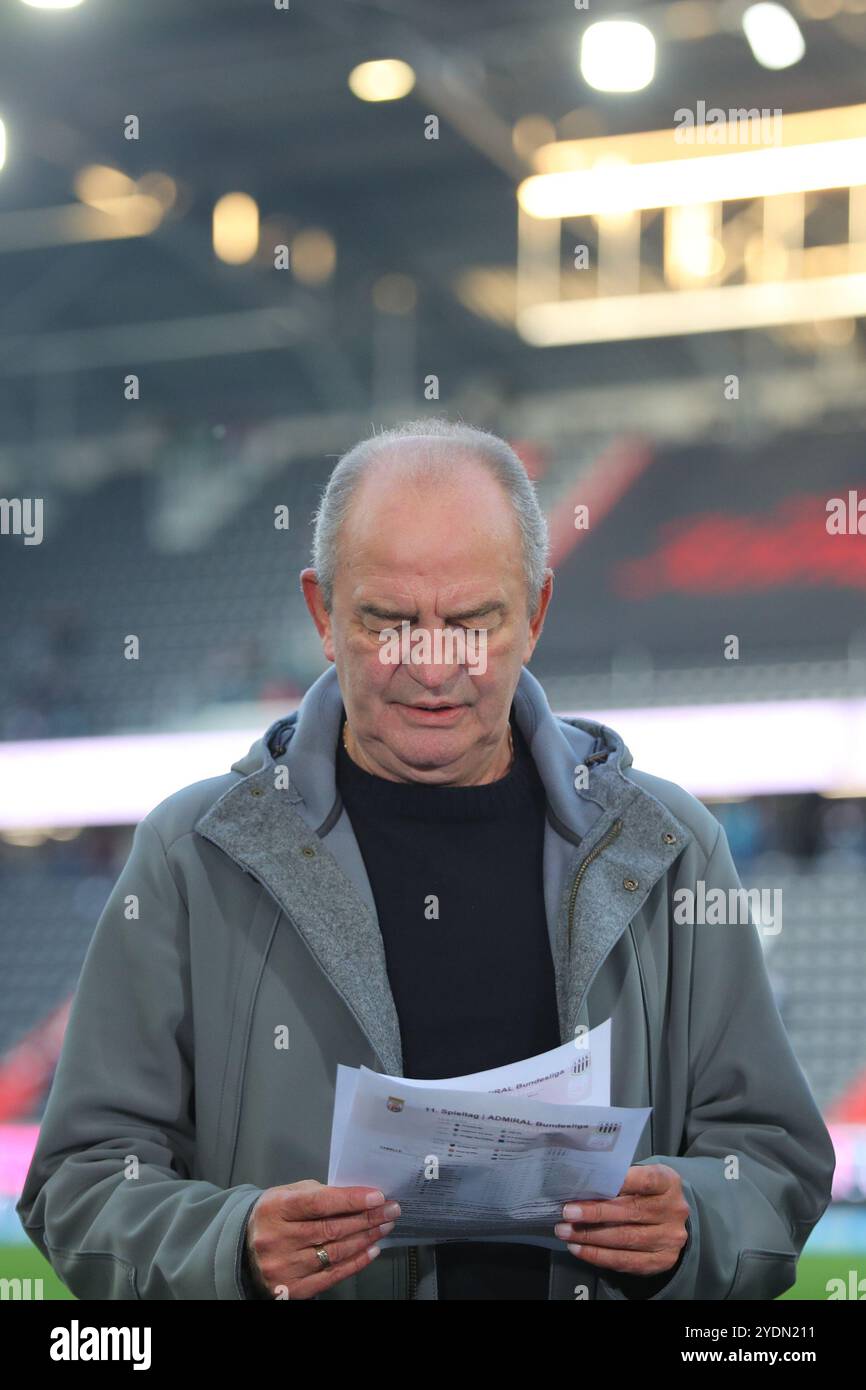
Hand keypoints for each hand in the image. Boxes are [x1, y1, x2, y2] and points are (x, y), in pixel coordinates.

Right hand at [245, 1179, 400, 1298]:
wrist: (244, 1251)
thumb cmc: (274, 1216)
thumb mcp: (287, 1194)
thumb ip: (318, 1194)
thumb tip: (357, 1196)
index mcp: (275, 1209)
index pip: (318, 1203)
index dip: (350, 1200)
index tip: (377, 1196)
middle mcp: (277, 1240)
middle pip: (331, 1229)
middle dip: (366, 1218)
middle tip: (391, 1210)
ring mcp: (285, 1267)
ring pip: (335, 1252)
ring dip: (365, 1239)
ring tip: (384, 1227)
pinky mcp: (293, 1289)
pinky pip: (331, 1276)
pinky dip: (356, 1262)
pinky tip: (372, 1250)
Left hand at [554, 1163, 688, 1276]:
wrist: (670, 1219)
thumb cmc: (646, 1193)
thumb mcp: (640, 1178)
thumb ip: (618, 1180)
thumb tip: (581, 1186)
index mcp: (668, 1183)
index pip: (645, 1180)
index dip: (620, 1181)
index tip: (590, 1182)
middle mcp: (673, 1210)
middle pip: (631, 1211)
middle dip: (594, 1213)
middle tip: (567, 1212)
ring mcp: (670, 1238)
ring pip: (625, 1238)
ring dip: (591, 1237)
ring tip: (566, 1232)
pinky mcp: (662, 1260)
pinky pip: (626, 1261)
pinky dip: (598, 1256)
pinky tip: (580, 1249)